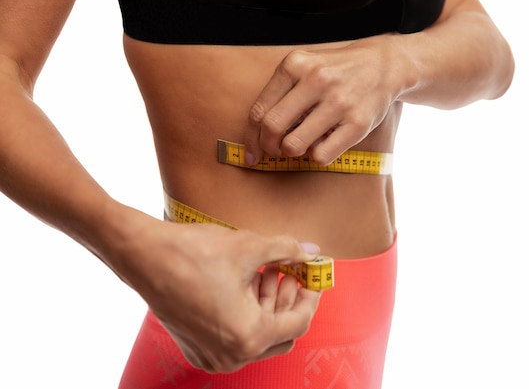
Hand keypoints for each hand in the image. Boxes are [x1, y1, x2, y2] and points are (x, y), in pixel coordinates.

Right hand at [125, 219, 321, 372]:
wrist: (142, 255)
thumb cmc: (193, 253)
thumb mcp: (250, 246)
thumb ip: (288, 250)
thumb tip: (311, 250)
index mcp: (248, 336)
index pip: (298, 323)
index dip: (311, 296)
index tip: (313, 278)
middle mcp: (231, 355)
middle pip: (281, 335)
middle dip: (289, 301)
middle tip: (289, 271)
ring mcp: (211, 355)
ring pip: (258, 336)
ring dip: (267, 304)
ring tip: (265, 270)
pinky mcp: (196, 347)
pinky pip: (235, 337)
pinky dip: (246, 313)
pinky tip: (245, 282)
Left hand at [244, 38, 399, 165]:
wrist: (383, 65)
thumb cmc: (334, 71)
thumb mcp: (304, 67)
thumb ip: (279, 94)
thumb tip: (256, 137)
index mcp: (296, 64)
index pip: (260, 110)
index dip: (252, 137)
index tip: (253, 152)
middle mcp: (316, 80)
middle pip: (273, 128)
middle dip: (268, 147)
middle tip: (274, 151)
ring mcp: (339, 102)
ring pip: (294, 145)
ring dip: (292, 151)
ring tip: (301, 143)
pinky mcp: (357, 123)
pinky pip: (321, 155)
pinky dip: (317, 155)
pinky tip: (323, 143)